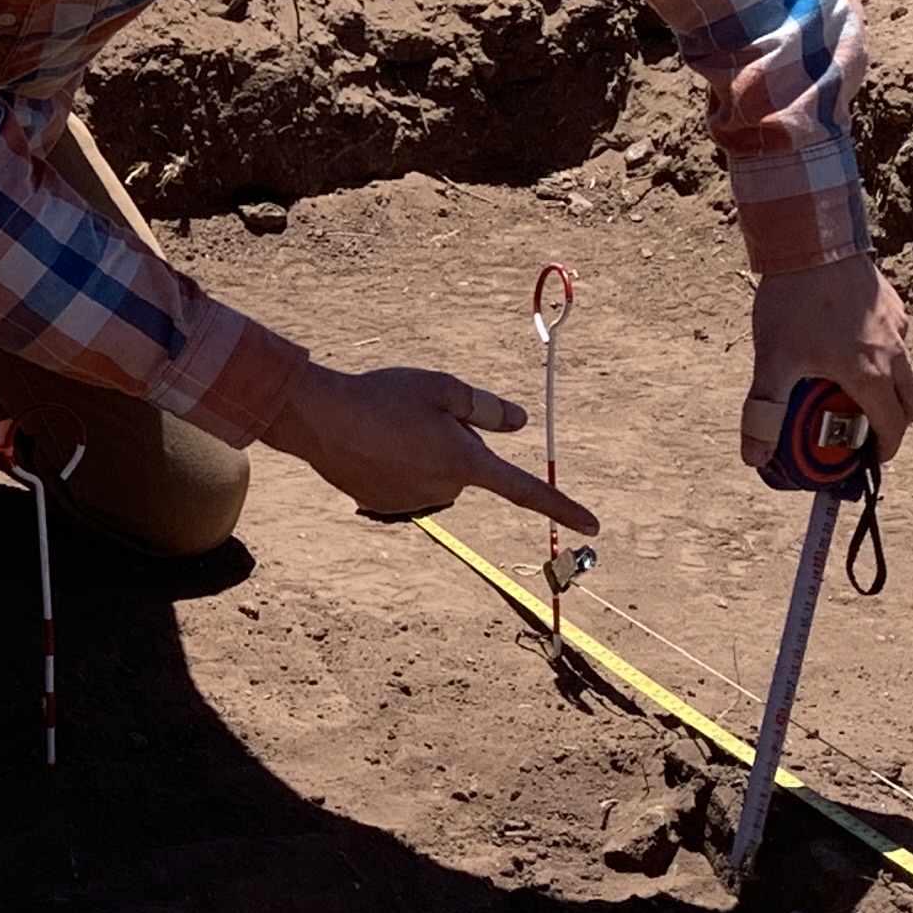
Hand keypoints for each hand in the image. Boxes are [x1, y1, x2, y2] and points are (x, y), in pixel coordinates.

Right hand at [263, 362, 598, 532]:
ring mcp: (414, 503)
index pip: (526, 490)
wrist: (320, 419)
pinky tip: (370, 446)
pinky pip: (405, 486)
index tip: (593, 524)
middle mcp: (445, 491)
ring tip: (388, 429)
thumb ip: (488, 409)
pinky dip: (395, 468)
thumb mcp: (444, 388)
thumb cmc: (384, 396)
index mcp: (467, 463)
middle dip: (453, 446)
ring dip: (423, 456)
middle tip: (418, 416)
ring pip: (434, 477)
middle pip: (466, 469)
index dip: (562, 507)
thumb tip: (521, 424)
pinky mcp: (384, 507)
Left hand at [744, 255, 912, 471]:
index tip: (867, 458)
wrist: (813, 241)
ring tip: (844, 380)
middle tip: (861, 424)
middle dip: (896, 423)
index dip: (883, 451)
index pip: (895, 429)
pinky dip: (881, 353)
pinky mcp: (894, 305)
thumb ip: (764, 411)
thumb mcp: (774, 361)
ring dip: (888, 386)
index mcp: (874, 376)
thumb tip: (753, 457)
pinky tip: (842, 340)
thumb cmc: (795, 302)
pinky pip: (898, 341)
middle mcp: (897, 354)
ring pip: (909, 371)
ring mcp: (899, 327)